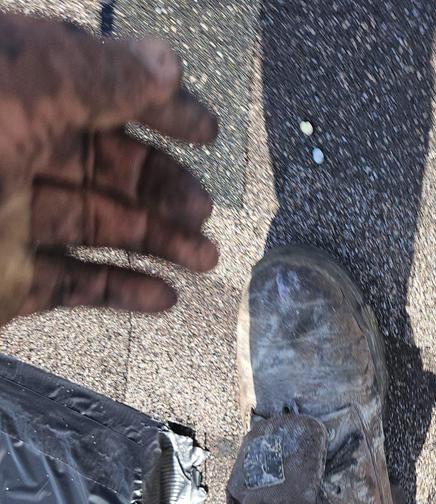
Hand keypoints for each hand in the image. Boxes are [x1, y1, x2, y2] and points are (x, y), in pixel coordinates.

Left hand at [0, 13, 218, 325]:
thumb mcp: (13, 89)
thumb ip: (95, 74)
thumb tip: (166, 65)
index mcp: (5, 88)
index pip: (96, 87)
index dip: (158, 106)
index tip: (207, 130)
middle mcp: (6, 149)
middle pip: (103, 162)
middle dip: (163, 185)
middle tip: (204, 209)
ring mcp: (2, 219)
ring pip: (97, 226)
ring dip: (157, 242)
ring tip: (204, 258)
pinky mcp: (2, 281)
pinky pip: (74, 285)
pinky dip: (122, 292)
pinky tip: (163, 297)